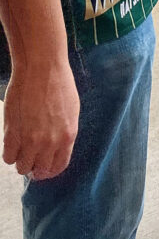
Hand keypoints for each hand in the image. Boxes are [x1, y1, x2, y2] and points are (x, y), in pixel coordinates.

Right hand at [3, 60, 79, 179]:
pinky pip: (8, 157)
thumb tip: (55, 148)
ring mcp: (30, 140)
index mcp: (68, 136)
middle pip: (39, 170)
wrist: (41, 68)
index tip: (43, 167)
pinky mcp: (13, 134)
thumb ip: (63, 132)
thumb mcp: (71, 110)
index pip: (58, 167)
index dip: (49, 170)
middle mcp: (50, 142)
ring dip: (20, 160)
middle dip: (34, 167)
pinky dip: (9, 153)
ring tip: (20, 148)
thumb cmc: (58, 83)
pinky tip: (12, 142)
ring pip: (21, 167)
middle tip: (29, 158)